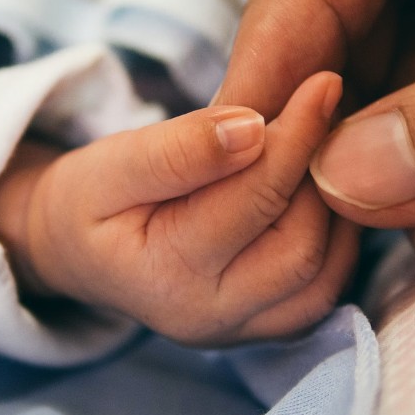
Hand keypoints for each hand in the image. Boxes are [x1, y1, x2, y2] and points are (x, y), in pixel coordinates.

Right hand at [0, 72, 357, 345]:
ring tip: (322, 148)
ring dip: (335, 206)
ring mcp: (242, 332)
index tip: (323, 82)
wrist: (76, 251)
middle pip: (301, 246)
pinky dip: (337, 236)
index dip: (296, 135)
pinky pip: (326, 288)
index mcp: (166, 276)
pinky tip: (320, 189)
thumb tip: (253, 128)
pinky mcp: (266, 328)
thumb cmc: (90, 201)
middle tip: (325, 114)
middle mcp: (210, 318)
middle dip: (320, 175)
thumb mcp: (112, 163)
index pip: (255, 199)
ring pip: (325, 272)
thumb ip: (178, 149)